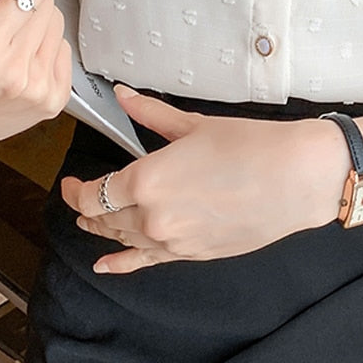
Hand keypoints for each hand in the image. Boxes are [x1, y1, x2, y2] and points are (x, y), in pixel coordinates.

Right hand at [0, 0, 71, 146]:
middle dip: (27, 1)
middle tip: (0, 17)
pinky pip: (65, 51)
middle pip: (47, 4)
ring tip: (7, 40)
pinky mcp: (52, 101)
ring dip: (37, 25)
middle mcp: (13, 71)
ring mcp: (36, 89)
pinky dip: (47, 49)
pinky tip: (21, 58)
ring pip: (58, 26)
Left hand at [62, 86, 348, 271]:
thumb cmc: (249, 145)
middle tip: (79, 197)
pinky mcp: (191, 254)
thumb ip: (150, 114)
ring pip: (123, 239)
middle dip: (88, 207)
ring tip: (92, 221)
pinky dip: (121, 264)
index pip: (95, 193)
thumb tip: (122, 95)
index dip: (75, 190)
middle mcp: (152, 216)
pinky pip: (145, 262)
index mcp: (147, 180)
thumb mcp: (193, 124)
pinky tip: (105, 266)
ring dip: (105, 229)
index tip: (69, 182)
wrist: (294, 178)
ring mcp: (172, 241)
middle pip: (105, 217)